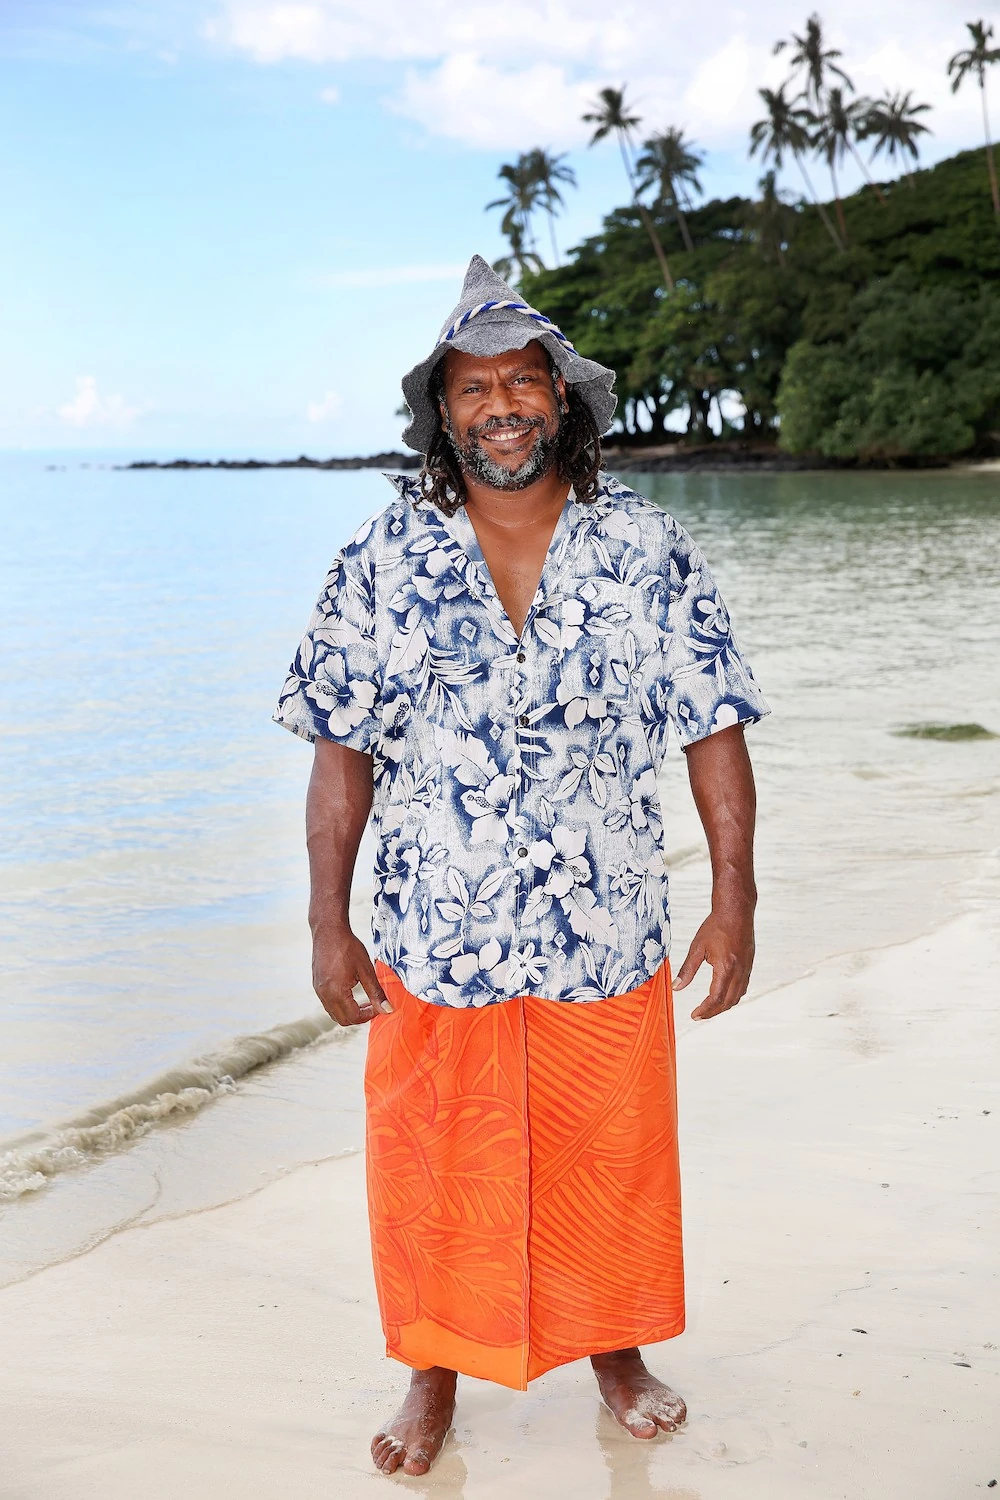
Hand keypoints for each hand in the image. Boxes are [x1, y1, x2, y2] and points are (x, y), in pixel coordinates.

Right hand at [312, 925, 392, 1026]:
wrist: (328, 930)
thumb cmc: (348, 946)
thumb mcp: (366, 969)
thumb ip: (376, 992)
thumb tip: (387, 1010)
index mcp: (336, 992)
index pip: (354, 1017)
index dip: (369, 1015)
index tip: (379, 1006)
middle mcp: (324, 994)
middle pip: (342, 1020)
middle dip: (359, 1017)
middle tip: (372, 1006)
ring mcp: (318, 990)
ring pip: (334, 1013)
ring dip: (349, 1012)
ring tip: (363, 1001)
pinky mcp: (317, 985)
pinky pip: (328, 1004)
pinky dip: (340, 1005)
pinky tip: (350, 993)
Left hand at [672, 906, 754, 1020]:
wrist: (736, 911)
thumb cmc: (716, 926)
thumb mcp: (697, 947)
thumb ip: (687, 970)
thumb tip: (676, 987)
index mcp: (725, 968)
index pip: (715, 998)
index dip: (704, 1010)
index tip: (694, 1015)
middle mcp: (739, 972)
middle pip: (727, 1002)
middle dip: (713, 1012)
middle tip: (698, 1015)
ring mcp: (746, 969)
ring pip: (737, 997)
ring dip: (723, 1006)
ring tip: (709, 1009)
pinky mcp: (749, 965)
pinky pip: (743, 988)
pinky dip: (732, 996)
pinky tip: (723, 995)